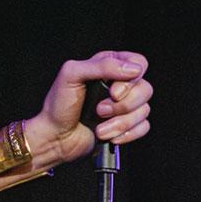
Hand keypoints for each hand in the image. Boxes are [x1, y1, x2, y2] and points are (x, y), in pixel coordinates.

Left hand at [29, 50, 152, 164]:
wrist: (55, 138)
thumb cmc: (58, 106)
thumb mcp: (72, 75)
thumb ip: (102, 65)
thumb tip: (133, 69)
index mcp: (108, 66)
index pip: (138, 63)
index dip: (131, 79)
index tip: (114, 92)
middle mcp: (119, 84)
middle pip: (145, 89)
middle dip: (123, 106)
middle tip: (99, 110)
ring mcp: (124, 106)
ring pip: (144, 110)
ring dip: (120, 123)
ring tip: (99, 128)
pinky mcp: (126, 125)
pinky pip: (143, 127)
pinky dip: (126, 134)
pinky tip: (109, 135)